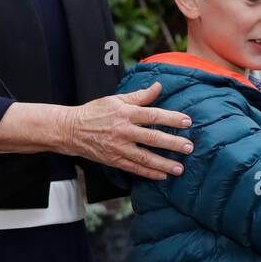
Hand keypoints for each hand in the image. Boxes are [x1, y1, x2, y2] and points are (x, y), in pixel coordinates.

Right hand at [62, 82, 194, 180]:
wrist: (70, 130)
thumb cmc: (95, 112)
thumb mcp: (116, 99)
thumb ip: (139, 96)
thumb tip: (159, 86)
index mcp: (125, 113)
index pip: (153, 115)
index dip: (171, 118)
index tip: (188, 122)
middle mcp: (123, 131)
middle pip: (152, 138)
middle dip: (173, 143)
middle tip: (190, 147)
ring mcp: (118, 148)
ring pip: (145, 158)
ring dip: (164, 164)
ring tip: (180, 168)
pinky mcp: (113, 160)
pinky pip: (134, 168)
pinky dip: (149, 173)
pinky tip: (163, 176)